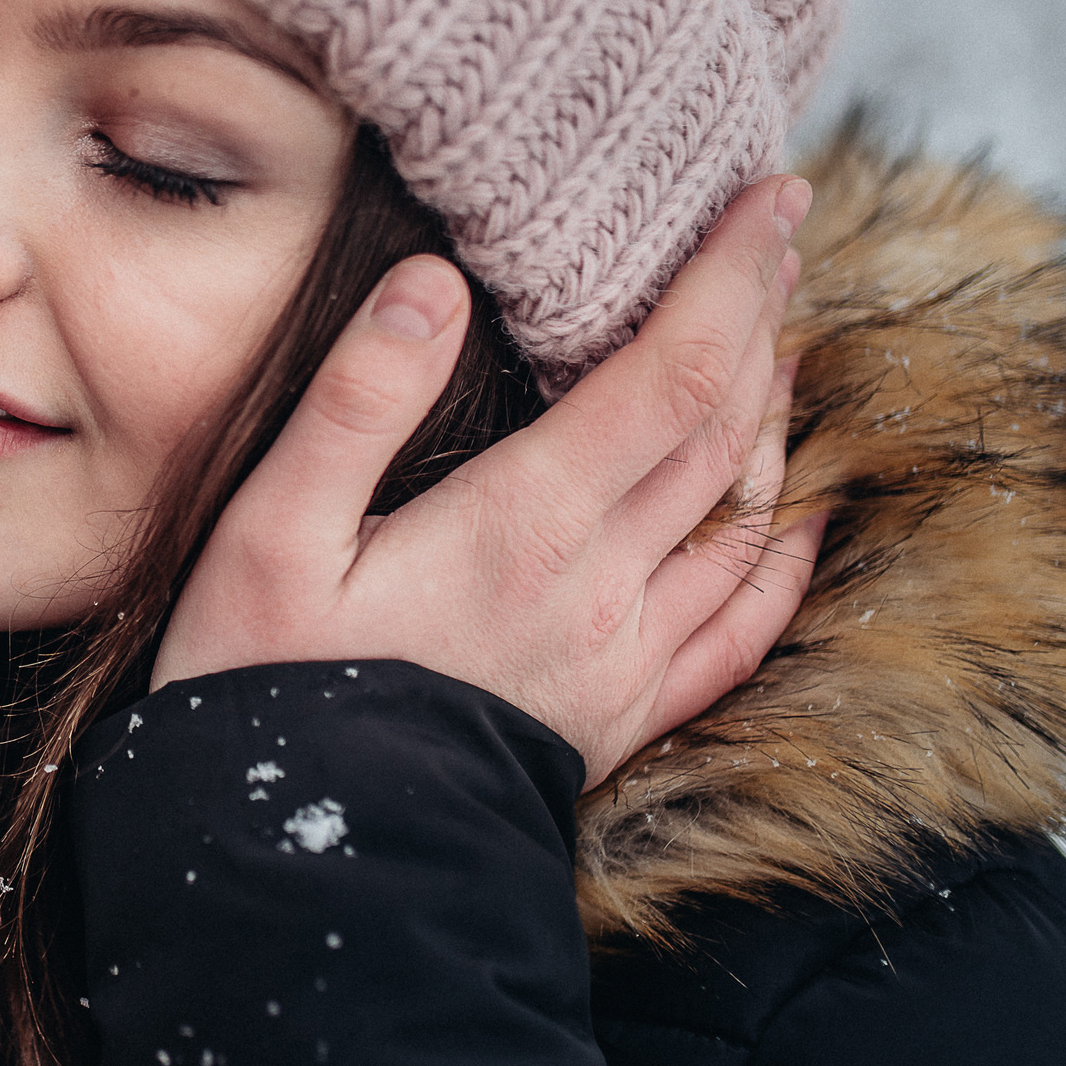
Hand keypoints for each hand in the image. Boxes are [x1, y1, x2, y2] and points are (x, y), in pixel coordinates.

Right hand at [153, 174, 827, 786]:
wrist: (308, 870)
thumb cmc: (266, 688)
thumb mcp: (269, 533)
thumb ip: (356, 402)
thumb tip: (434, 281)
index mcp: (524, 523)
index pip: (673, 373)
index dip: (734, 277)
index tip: (777, 195)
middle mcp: (603, 584)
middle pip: (726, 428)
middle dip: (764, 319)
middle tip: (780, 237)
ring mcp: (626, 656)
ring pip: (747, 517)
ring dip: (776, 420)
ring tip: (780, 341)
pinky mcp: (624, 714)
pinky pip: (742, 627)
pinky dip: (787, 560)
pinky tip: (800, 521)